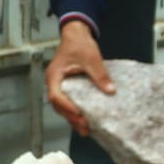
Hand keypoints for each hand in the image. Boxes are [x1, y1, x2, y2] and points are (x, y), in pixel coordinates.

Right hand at [45, 19, 113, 136]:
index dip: (67, 107)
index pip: (56, 96)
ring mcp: (58, 85)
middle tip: (85, 128)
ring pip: (62, 106)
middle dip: (71, 118)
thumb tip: (110, 91)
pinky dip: (74, 111)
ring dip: (73, 118)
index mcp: (54, 76)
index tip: (80, 115)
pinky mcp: (65, 86)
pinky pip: (68, 101)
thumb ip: (99, 75)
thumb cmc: (79, 44)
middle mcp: (53, 82)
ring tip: (85, 129)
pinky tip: (84, 119)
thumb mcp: (91, 58)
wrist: (76, 33)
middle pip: (58, 105)